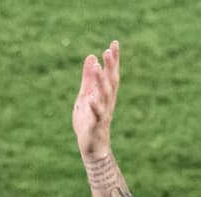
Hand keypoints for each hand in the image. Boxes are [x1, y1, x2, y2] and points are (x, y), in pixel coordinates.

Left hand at [72, 40, 119, 159]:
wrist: (92, 148)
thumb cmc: (89, 122)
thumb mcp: (85, 96)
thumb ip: (88, 79)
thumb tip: (91, 57)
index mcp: (105, 95)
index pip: (111, 74)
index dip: (113, 60)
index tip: (114, 43)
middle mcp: (107, 102)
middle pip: (111, 81)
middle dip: (110, 66)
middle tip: (109, 50)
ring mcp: (103, 113)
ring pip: (104, 95)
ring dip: (101, 80)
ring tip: (97, 66)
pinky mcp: (96, 125)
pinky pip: (96, 115)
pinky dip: (95, 106)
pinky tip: (91, 98)